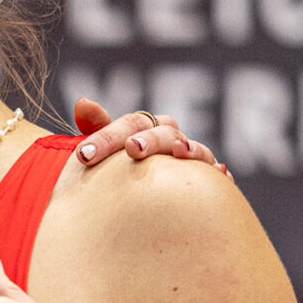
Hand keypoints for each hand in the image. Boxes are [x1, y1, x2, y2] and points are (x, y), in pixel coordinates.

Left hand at [71, 98, 226, 175]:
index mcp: (144, 130)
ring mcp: (193, 160)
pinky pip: (219, 177)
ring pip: (197, 150)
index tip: (83, 154)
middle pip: (165, 132)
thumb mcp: (104, 153)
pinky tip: (220, 174)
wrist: (144, 199)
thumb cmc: (118, 170)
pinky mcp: (209, 182)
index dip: (107, 137)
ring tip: (180, 152)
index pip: (128, 125)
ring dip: (191, 149)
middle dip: (149, 139)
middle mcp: (172, 140)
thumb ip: (96, 130)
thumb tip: (82, 103)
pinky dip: (220, 173)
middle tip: (131, 148)